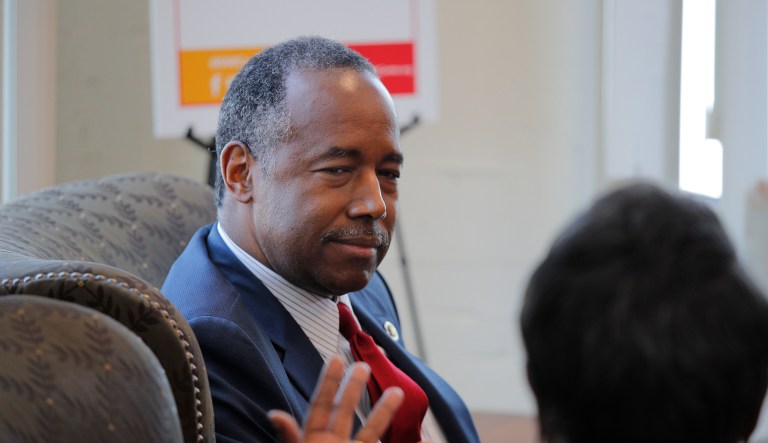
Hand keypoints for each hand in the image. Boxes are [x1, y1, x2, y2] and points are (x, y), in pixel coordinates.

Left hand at [268, 355, 404, 442]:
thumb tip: (274, 414)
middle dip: (354, 387)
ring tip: (398, 391)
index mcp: (312, 439)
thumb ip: (290, 437)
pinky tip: (419, 438)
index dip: (328, 381)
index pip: (321, 404)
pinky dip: (402, 439)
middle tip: (363, 365)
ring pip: (370, 431)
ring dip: (384, 411)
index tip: (335, 358)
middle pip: (345, 410)